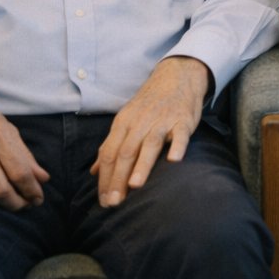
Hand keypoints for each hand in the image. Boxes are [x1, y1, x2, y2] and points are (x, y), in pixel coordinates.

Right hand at [0, 77, 48, 210]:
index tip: (39, 198)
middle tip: (27, 205)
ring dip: (0, 202)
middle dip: (17, 203)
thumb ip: (25, 155)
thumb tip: (43, 178)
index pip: (19, 171)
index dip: (32, 189)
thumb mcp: (7, 128)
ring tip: (12, 199)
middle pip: (1, 190)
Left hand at [91, 56, 209, 207]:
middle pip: (126, 151)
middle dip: (118, 178)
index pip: (110, 153)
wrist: (177, 75)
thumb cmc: (150, 103)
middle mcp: (141, 121)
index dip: (105, 178)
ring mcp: (163, 119)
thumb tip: (94, 171)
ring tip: (135, 186)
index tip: (103, 201)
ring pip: (149, 143)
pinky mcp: (183, 119)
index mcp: (124, 122)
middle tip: (114, 202)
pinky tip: (174, 160)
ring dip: (142, 164)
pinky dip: (177, 146)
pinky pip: (180, 134)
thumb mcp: (127, 120)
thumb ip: (111, 146)